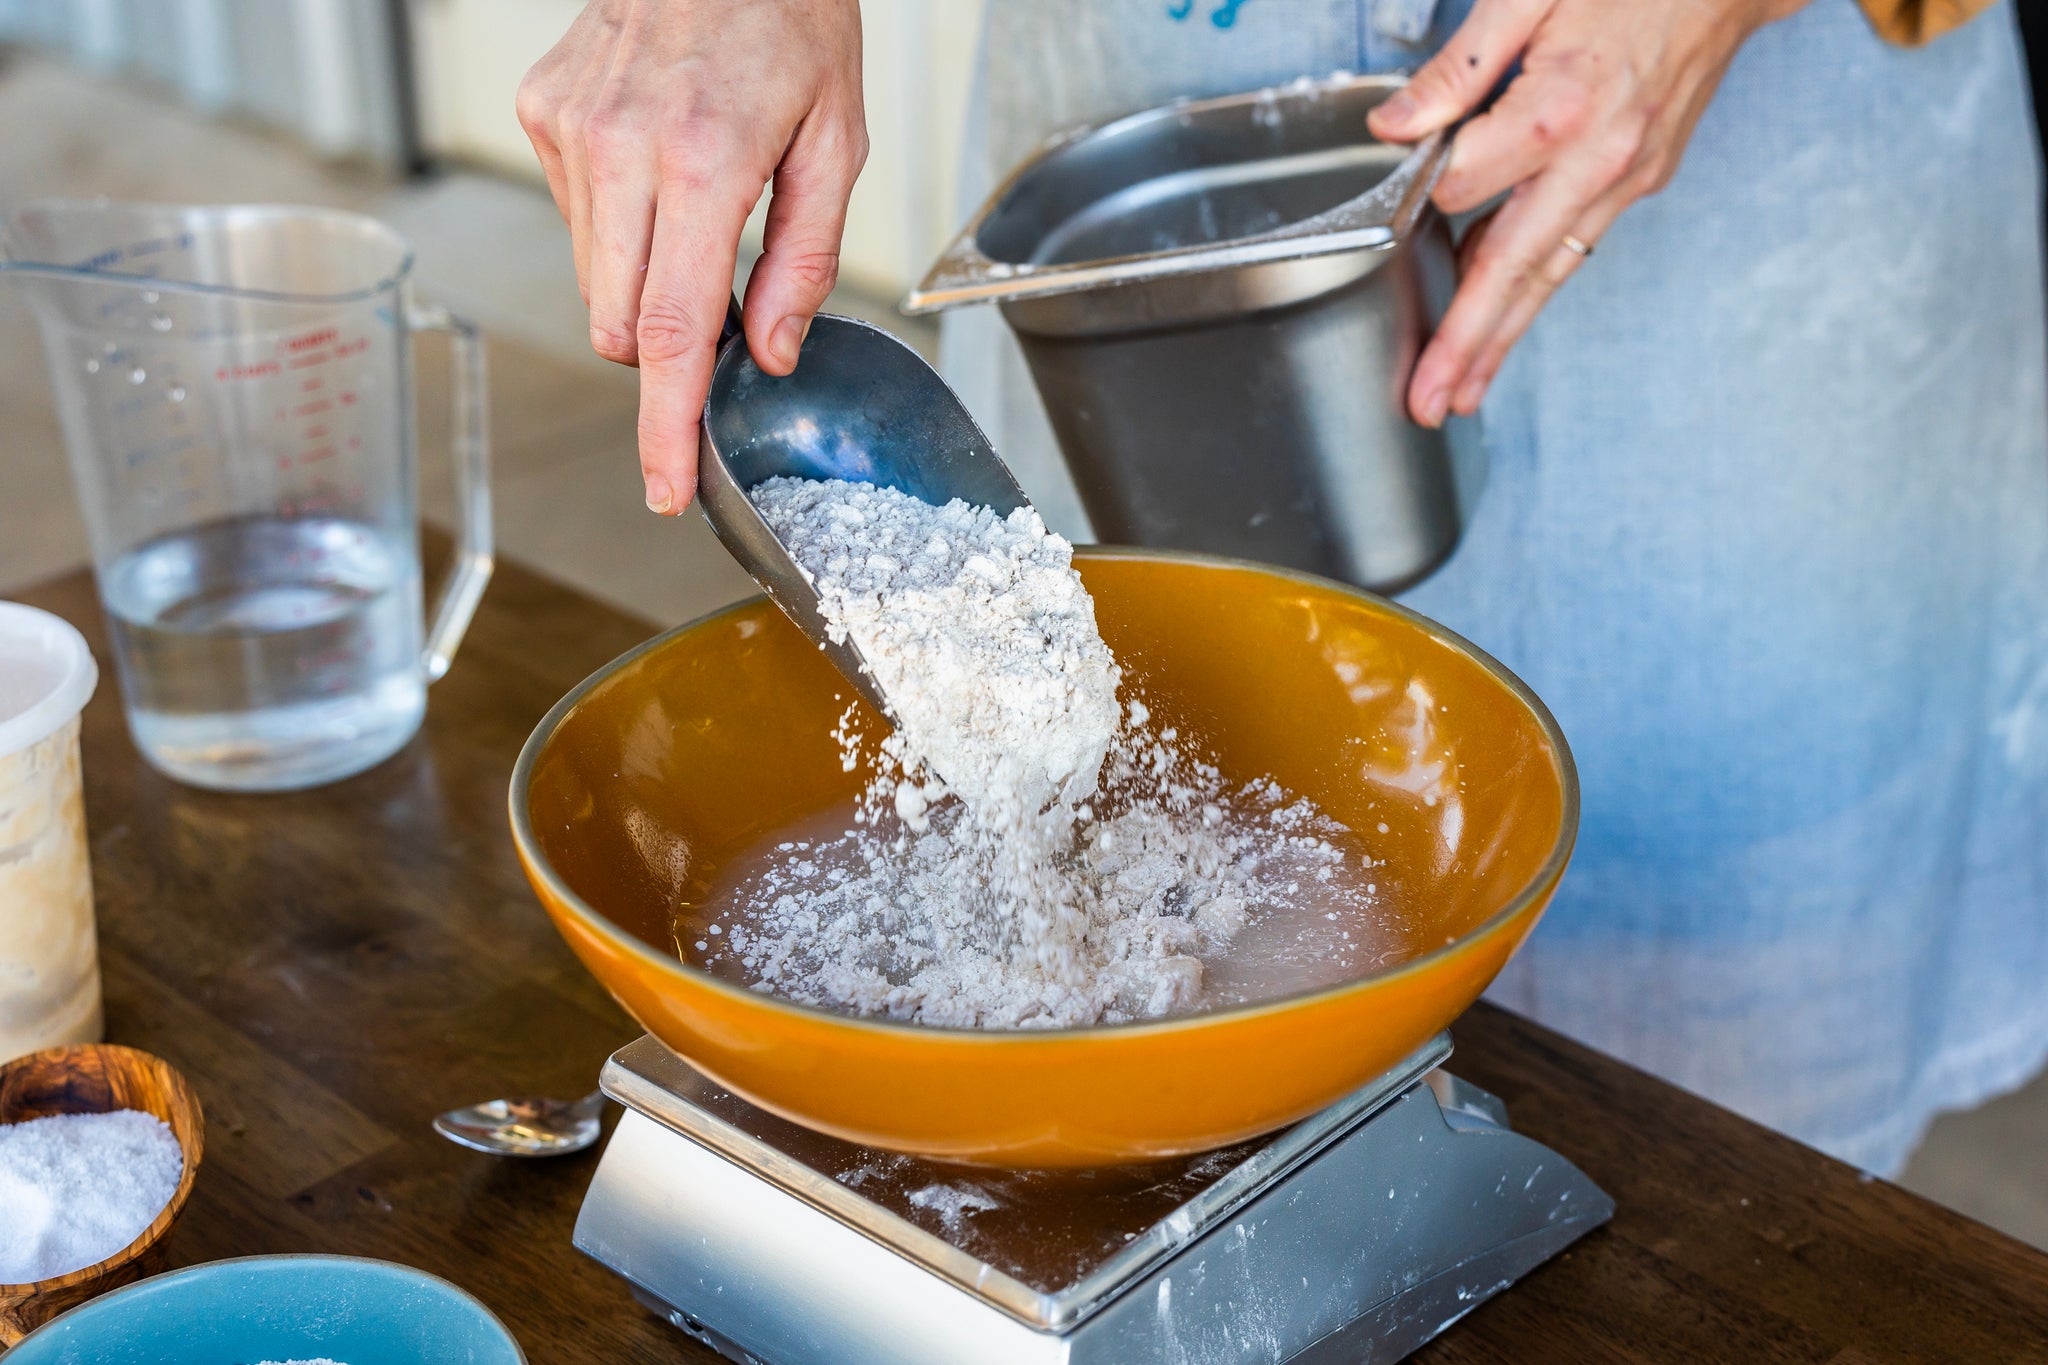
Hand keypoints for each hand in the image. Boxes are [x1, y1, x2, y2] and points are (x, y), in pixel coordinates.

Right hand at [518, 0, 866, 512]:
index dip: (665, 425)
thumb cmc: (789, 17)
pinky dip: (617, 222)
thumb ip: (802, 261)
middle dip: (664, 350)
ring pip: (592, 279)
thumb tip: (767, 354)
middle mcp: (621, 149)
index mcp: (704, 163)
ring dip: (643, 279)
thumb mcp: (837, 141)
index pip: (670, 332)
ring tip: (697, 201)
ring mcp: (568, 128)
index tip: (663, 485)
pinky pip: (573, 217)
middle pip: (620, 324)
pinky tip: (657, 163)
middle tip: (721, 303)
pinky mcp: (542, 111)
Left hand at [1368, 0, 1805, 425]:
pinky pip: (1574, 246)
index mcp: (1560, 109)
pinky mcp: (1641, 183)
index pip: (1462, 184)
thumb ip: (1457, 69)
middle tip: (1428, 402)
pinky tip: (1500, 319)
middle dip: (1467, 342)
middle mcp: (1597, 161)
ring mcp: (1625, 180)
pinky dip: (1534, 288)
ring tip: (1461, 391)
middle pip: (1513, 268)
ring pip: (1549, 274)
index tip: (1395, 193)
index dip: (1420, 191)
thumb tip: (1393, 125)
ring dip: (1501, 338)